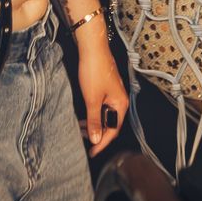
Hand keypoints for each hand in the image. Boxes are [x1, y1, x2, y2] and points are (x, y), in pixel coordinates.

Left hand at [74, 24, 127, 153]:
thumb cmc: (94, 71)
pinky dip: (93, 114)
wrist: (92, 48)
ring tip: (81, 129)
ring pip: (105, 115)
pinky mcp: (106, 89)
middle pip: (110, 124)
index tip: (92, 152)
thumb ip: (94, 120)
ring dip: (94, 124)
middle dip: (97, 134)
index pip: (113, 130)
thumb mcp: (92, 99)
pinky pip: (101, 107)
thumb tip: (96, 139)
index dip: (102, 143)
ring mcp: (113, 94)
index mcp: (120, 104)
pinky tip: (83, 116)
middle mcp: (119, 100)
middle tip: (84, 141)